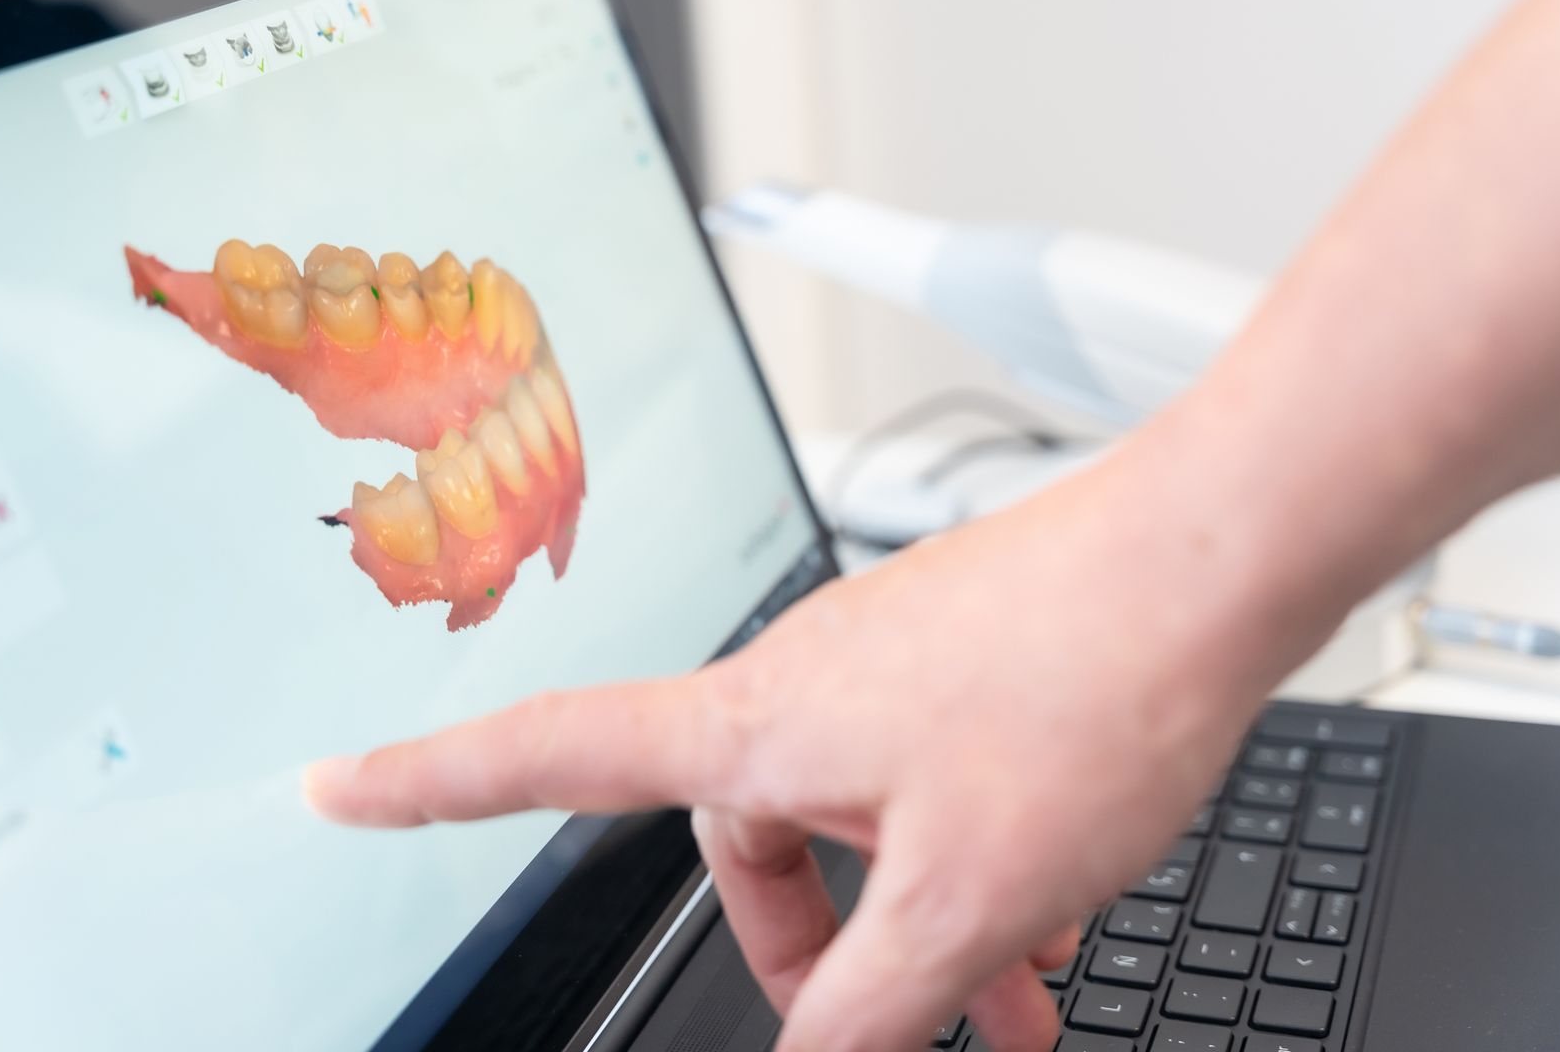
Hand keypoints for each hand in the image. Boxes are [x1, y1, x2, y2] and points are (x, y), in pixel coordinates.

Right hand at [303, 452, 1291, 1051]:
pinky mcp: (956, 656)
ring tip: (1016, 993)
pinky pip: (921, 777)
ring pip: (855, 817)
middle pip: (742, 834)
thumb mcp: (968, 893)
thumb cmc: (1092, 678)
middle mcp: (804, 677)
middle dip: (809, 946)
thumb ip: (873, 1002)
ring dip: (912, 914)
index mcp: (759, 722)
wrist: (1218, 556)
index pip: (549, 753)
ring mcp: (884, 659)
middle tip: (897, 1026)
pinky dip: (962, 856)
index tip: (341, 783)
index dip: (430, 779)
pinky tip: (1053, 906)